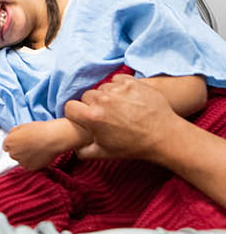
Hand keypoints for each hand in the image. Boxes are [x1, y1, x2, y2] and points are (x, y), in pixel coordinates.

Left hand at [3, 119, 85, 170]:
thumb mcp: (23, 126)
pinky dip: (32, 162)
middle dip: (19, 150)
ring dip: (25, 157)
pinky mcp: (29, 167)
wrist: (53, 138)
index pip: (6, 146)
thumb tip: (11, 136)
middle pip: (13, 153)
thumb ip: (14, 132)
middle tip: (31, 145)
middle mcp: (12, 153)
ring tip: (36, 150)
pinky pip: (28, 165)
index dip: (15, 143)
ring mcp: (21, 162)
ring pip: (21, 160)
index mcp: (9, 142)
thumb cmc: (40, 130)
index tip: (22, 142)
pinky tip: (39, 155)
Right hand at [64, 74, 180, 162]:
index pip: (70, 106)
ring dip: (106, 95)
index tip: (84, 118)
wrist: (163, 136)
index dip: (75, 113)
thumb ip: (82, 152)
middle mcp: (103, 100)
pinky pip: (116, 80)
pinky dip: (118, 87)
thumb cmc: (134, 146)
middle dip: (91, 104)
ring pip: (101, 88)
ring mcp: (118, 90)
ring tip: (118, 107)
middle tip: (105, 114)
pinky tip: (126, 98)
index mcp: (92, 117)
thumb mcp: (104, 153)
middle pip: (86, 96)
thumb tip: (73, 148)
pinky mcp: (131, 83)